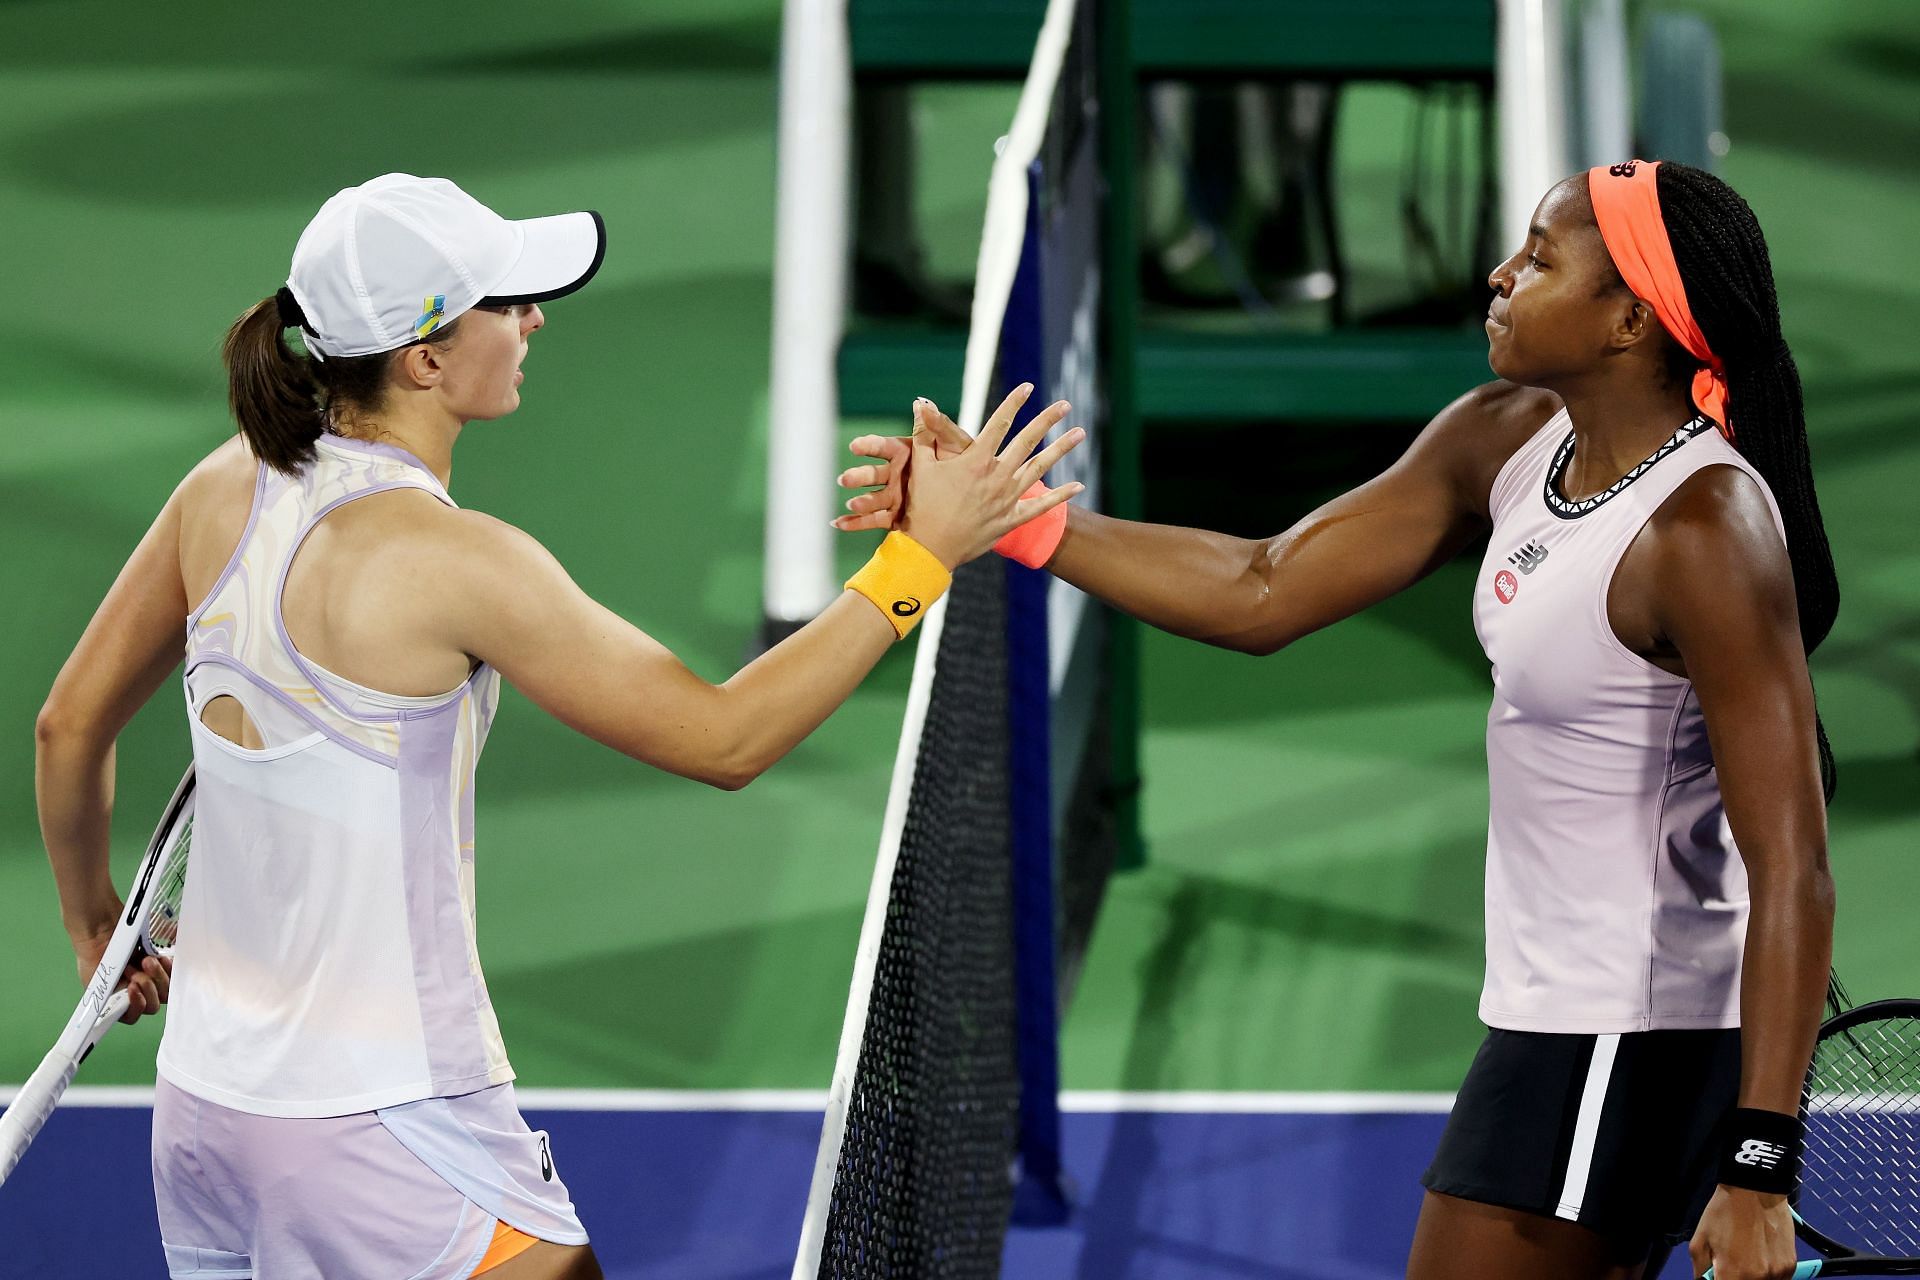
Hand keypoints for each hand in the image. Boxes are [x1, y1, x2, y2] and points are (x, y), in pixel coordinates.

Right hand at [72, 919, 170, 1024]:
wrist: (103, 927)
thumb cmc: (95, 953)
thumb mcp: (94, 980)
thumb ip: (106, 997)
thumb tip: (123, 1005)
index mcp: (118, 1002)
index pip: (133, 1016)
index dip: (137, 1007)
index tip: (132, 987)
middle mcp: (136, 993)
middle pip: (154, 1004)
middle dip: (147, 988)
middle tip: (135, 971)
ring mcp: (151, 979)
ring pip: (166, 990)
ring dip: (157, 976)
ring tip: (145, 960)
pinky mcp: (162, 965)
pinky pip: (174, 973)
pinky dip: (169, 967)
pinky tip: (160, 958)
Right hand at [834, 397, 988, 533]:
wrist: (973, 497)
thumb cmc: (963, 462)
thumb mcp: (954, 443)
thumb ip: (937, 426)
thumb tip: (923, 403)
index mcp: (906, 453)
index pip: (884, 447)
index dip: (869, 446)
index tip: (855, 446)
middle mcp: (896, 474)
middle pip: (874, 474)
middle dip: (859, 476)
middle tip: (845, 479)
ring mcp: (895, 496)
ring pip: (873, 498)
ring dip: (860, 501)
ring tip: (851, 505)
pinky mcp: (896, 516)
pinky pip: (875, 520)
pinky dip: (857, 523)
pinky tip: (840, 524)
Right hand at [884, 384, 1083, 567]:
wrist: (929, 550)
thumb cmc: (921, 507)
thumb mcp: (921, 466)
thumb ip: (924, 433)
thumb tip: (920, 403)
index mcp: (976, 460)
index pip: (999, 423)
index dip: (1014, 402)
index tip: (1027, 386)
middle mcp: (996, 476)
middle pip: (1027, 441)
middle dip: (1047, 420)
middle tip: (1065, 404)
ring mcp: (1007, 498)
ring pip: (1040, 468)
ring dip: (1061, 449)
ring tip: (1080, 433)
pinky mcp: (1011, 520)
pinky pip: (1041, 507)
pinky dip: (1060, 497)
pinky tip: (1079, 486)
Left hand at [1689, 1185, 1796, 1279]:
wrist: (1754, 1190)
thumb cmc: (1724, 1212)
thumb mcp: (1699, 1240)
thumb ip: (1701, 1270)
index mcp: (1732, 1273)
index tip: (1719, 1275)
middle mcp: (1758, 1278)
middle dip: (1736, 1278)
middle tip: (1732, 1265)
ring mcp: (1777, 1274)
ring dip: (1753, 1278)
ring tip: (1746, 1258)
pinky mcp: (1790, 1266)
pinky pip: (1778, 1279)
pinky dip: (1768, 1275)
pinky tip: (1760, 1258)